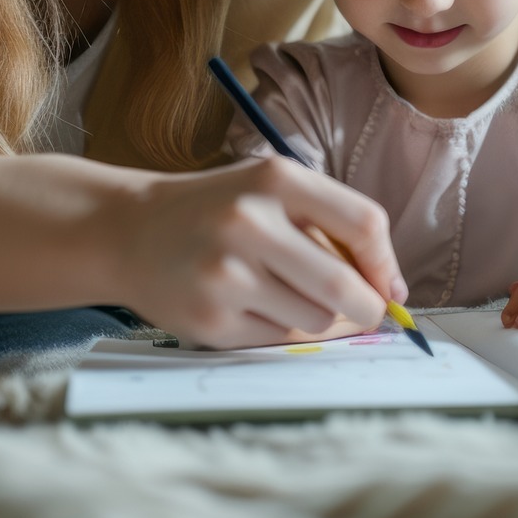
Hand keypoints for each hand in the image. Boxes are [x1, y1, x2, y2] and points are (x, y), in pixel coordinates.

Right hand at [107, 157, 407, 348]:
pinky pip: (277, 338)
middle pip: (345, 285)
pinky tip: (247, 306)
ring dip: (315, 316)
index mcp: (276, 178)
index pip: (364, 223)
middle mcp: (250, 222)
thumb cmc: (217, 211)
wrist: (128, 232)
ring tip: (279, 293)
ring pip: (315, 318)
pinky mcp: (210, 319)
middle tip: (367, 314)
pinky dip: (276, 329)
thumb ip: (328, 224)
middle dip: (367, 309)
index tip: (389, 287)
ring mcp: (227, 274)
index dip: (386, 263)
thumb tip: (389, 290)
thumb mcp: (269, 190)